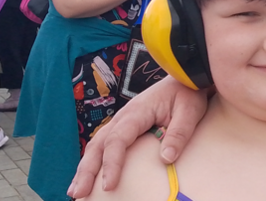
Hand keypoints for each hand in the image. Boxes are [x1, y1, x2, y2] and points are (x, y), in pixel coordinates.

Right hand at [68, 76, 208, 197]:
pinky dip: (94, 161)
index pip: (117, 140)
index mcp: (137, 112)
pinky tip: (89, 177)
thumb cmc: (187, 93)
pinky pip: (105, 145)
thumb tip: (166, 159)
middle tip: (78, 194)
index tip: (108, 185)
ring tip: (76, 191)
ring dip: (85, 168)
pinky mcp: (124, 127)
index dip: (111, 163)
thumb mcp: (190, 111)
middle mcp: (123, 117)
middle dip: (86, 170)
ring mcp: (121, 122)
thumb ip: (178, 133)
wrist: (185, 77)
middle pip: (99, 144)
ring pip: (97, 145)